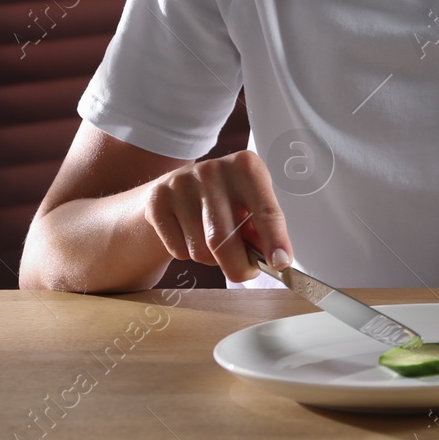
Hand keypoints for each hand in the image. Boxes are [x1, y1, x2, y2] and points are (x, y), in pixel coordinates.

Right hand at [142, 150, 294, 284]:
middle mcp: (213, 170)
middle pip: (225, 239)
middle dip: (238, 266)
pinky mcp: (157, 200)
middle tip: (244, 272)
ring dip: (211, 259)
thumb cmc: (223, 199)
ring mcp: (182, 183)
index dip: (275, 240)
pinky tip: (189, 234)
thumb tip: (275, 260)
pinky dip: (188, 254)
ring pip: (200, 250)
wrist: (175, 189)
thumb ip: (262, 230)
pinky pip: (178, 250)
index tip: (281, 263)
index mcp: (246, 166)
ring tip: (211, 240)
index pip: (265, 210)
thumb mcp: (249, 205)